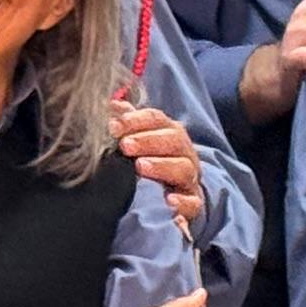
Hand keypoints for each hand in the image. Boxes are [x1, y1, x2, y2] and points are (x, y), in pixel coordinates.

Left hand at [107, 97, 203, 223]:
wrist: (180, 192)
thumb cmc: (156, 160)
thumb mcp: (143, 139)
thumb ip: (130, 122)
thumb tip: (113, 103)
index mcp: (171, 132)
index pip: (157, 119)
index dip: (137, 120)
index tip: (114, 126)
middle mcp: (184, 152)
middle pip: (173, 140)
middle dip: (148, 141)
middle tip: (125, 145)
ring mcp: (190, 178)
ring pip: (183, 168)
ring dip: (161, 166)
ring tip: (140, 166)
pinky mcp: (192, 202)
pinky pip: (192, 203)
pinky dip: (183, 202)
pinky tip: (169, 201)